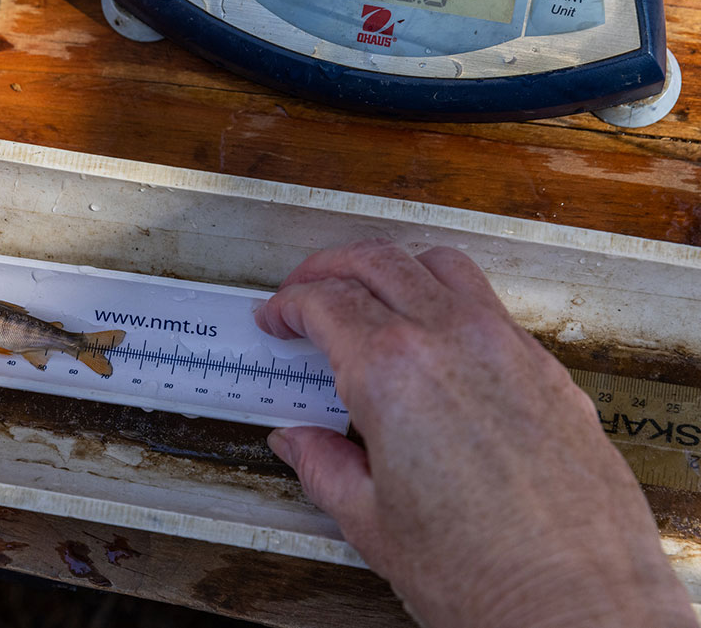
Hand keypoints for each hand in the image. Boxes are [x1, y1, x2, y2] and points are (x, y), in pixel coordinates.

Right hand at [256, 239, 694, 627]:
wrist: (577, 606)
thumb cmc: (486, 575)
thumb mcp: (372, 523)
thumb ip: (324, 467)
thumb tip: (300, 444)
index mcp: (393, 372)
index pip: (325, 302)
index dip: (288, 304)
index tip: (278, 317)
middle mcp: (453, 342)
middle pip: (377, 262)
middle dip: (328, 267)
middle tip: (305, 288)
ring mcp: (507, 348)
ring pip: (439, 264)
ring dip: (391, 267)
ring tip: (368, 289)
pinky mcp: (547, 370)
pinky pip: (488, 303)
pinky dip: (446, 298)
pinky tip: (435, 333)